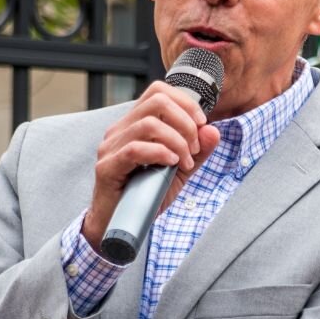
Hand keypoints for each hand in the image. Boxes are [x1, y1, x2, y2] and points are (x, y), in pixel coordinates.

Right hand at [81, 80, 220, 246]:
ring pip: (148, 125)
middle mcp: (120, 130)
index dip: (185, 102)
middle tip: (193, 148)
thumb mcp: (181, 171)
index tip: (201, 123)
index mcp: (135, 125)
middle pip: (157, 102)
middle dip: (185, 122)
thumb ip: (197, 151)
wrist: (122, 226)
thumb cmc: (147, 196)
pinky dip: (160, 154)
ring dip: (177, 142)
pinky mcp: (107, 167)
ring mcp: (111, 147)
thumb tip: (212, 130)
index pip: (158, 92)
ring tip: (185, 162)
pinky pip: (135, 149)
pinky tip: (171, 165)